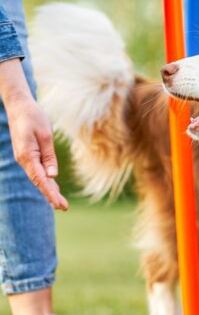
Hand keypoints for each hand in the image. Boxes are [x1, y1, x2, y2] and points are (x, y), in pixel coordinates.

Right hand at [6, 96, 68, 210]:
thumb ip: (49, 156)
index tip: (59, 204)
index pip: (40, 179)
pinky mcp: (29, 156)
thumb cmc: (33, 117)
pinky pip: (38, 171)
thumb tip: (52, 175)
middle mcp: (24, 160)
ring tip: (60, 203)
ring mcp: (25, 158)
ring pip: (38, 178)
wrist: (20, 107)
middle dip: (51, 195)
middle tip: (64, 207)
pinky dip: (46, 180)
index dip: (50, 193)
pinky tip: (54, 188)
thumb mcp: (46, 135)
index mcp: (27, 156)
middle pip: (39, 182)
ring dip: (49, 190)